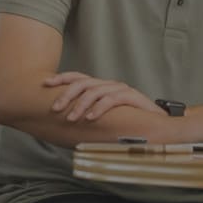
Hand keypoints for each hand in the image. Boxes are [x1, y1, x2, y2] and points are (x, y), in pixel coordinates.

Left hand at [45, 72, 162, 121]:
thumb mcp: (103, 117)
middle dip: (66, 95)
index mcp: (101, 87)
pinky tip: (90, 118)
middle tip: (55, 109)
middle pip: (83, 83)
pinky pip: (112, 100)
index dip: (61, 78)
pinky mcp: (131, 97)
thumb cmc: (126, 122)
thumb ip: (87, 115)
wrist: (156, 124)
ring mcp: (120, 89)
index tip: (46, 84)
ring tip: (71, 118)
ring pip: (95, 91)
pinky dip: (99, 108)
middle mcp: (109, 84)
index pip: (78, 77)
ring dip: (80, 105)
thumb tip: (64, 121)